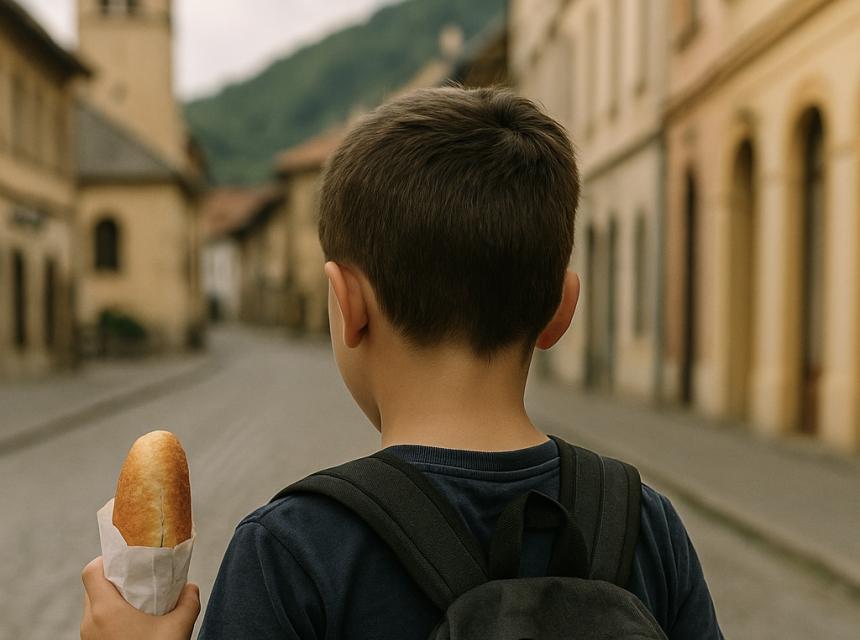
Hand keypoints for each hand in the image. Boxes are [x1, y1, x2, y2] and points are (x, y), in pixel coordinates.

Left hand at [81, 557, 199, 639]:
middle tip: (139, 579)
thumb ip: (188, 601)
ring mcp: (88, 638)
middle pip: (93, 587)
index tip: (127, 560)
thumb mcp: (179, 628)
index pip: (91, 571)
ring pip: (94, 607)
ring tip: (140, 603)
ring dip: (114, 600)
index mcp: (105, 610)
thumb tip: (190, 587)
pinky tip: (136, 625)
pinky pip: (97, 625)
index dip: (106, 559)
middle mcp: (90, 622)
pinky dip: (112, 618)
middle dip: (115, 579)